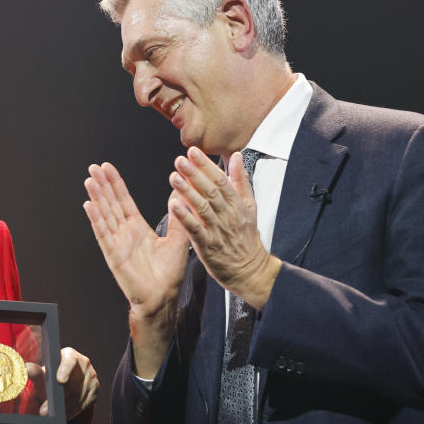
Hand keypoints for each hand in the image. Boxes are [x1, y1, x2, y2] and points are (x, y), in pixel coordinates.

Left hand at [27, 347, 98, 420]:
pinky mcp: (94, 391)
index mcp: (70, 355)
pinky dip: (72, 412)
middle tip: (44, 410)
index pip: (70, 360)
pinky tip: (62, 417)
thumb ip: (36, 372)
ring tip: (50, 416)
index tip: (60, 380)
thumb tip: (27, 368)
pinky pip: (84, 404)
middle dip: (60, 399)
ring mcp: (91, 378)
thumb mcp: (43, 374)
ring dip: (64, 408)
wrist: (64, 385)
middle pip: (74, 383)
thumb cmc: (51, 377)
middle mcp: (84, 364)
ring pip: (78, 395)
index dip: (66, 369)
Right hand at [83, 162, 188, 316]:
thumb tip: (181, 194)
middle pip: (111, 204)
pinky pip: (104, 234)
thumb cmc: (169, 274)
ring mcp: (117, 244)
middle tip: (94, 167)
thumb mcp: (179, 239)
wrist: (163, 297)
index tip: (108, 168)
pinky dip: (96, 219)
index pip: (124, 201)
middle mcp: (125, 234)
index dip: (116, 185)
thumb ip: (180, 217)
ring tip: (90, 180)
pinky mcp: (114, 256)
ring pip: (105, 215)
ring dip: (97, 198)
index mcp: (137, 229)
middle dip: (103, 185)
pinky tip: (89, 205)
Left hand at [168, 147, 280, 308]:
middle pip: (210, 191)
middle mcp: (228, 216)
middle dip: (194, 174)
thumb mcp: (250, 207)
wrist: (249, 270)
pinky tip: (173, 206)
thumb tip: (237, 157)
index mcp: (238, 205)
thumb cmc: (246, 239)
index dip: (206, 165)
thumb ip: (241, 181)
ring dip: (187, 191)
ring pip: (202, 208)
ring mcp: (218, 231)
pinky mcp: (208, 247)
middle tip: (179, 160)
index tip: (193, 152)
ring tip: (174, 177)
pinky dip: (185, 218)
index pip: (221, 181)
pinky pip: (195, 230)